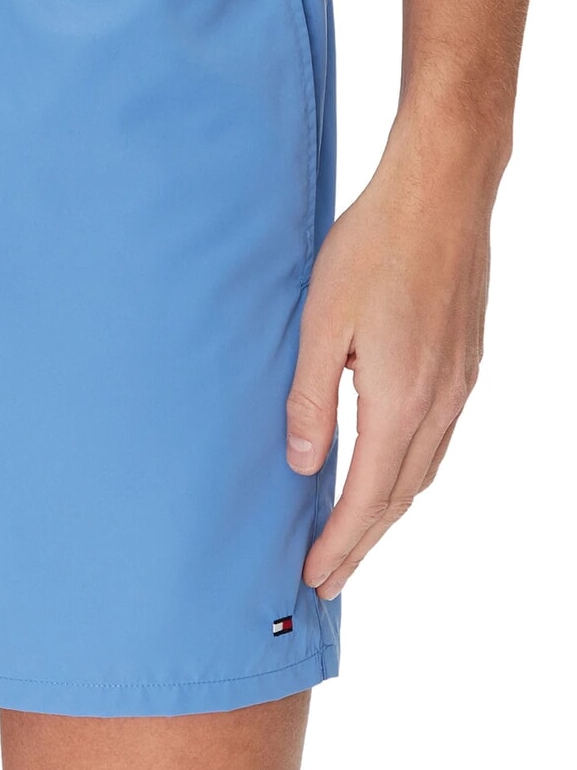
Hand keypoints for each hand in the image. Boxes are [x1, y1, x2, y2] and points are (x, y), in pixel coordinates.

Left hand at [286, 121, 497, 600]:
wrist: (442, 192)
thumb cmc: (375, 246)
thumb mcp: (321, 321)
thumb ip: (311, 398)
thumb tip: (303, 463)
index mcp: (400, 399)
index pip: (366, 497)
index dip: (340, 543)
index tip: (314, 577)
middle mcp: (439, 403)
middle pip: (400, 497)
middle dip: (363, 543)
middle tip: (330, 578)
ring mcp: (460, 383)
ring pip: (423, 471)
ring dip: (387, 511)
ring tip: (355, 536)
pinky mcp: (466, 362)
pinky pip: (438, 440)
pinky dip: (410, 472)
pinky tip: (390, 469)